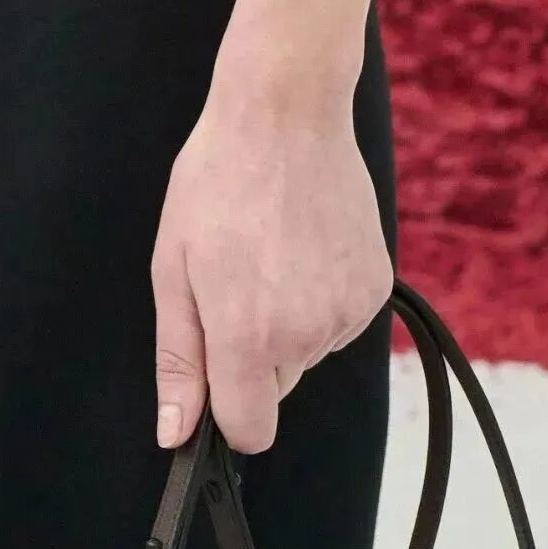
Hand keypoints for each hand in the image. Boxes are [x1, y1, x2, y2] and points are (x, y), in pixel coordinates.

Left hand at [151, 69, 393, 453]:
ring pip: (306, 356)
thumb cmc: (218, 184)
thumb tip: (177, 434)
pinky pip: (337, 326)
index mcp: (249, 338)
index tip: (218, 379)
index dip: (228, 414)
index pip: (250, 432)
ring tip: (272, 258)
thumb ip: (179, 362)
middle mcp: (305, 335)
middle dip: (253, 357)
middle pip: (275, 391)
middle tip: (238, 286)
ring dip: (287, 326)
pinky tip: (304, 252)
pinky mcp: (374, 292)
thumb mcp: (173, 272)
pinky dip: (319, 303)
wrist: (286, 114)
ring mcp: (347, 313)